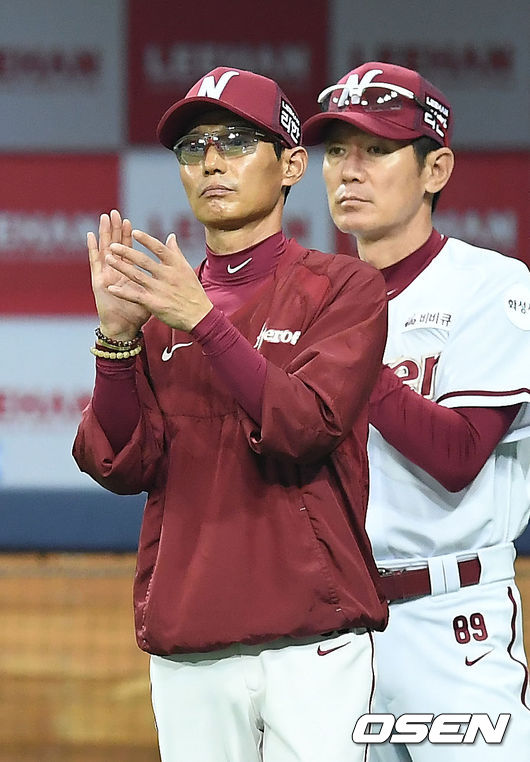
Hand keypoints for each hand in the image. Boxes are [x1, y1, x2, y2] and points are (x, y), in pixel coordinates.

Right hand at [88, 210, 150, 339]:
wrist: (125, 328)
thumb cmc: (138, 313)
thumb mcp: (152, 293)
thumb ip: (159, 279)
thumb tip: (170, 269)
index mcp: (127, 274)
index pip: (128, 250)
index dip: (128, 237)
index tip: (129, 222)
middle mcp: (115, 272)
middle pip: (114, 246)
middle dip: (115, 230)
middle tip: (115, 213)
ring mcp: (106, 275)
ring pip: (104, 249)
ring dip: (104, 234)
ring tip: (103, 218)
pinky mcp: (99, 281)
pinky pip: (94, 263)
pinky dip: (92, 249)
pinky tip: (90, 236)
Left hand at [106, 229, 212, 332]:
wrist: (199, 317)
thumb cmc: (193, 292)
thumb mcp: (187, 270)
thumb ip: (176, 253)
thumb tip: (171, 236)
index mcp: (176, 266)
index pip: (159, 249)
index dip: (146, 240)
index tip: (134, 232)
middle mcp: (167, 276)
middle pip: (144, 261)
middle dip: (127, 252)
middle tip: (112, 245)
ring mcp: (160, 290)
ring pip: (137, 276)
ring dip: (121, 267)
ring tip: (108, 259)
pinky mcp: (155, 304)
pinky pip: (135, 296)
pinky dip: (123, 292)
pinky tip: (111, 288)